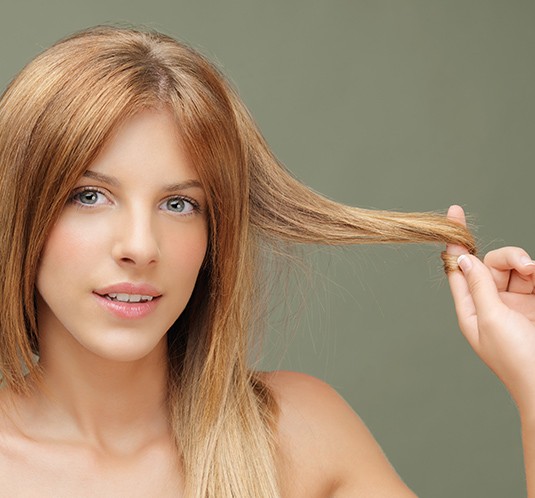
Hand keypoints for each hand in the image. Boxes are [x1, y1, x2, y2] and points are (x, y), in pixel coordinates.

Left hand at [446, 205, 534, 416]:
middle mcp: (490, 304)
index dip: (455, 242)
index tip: (454, 213)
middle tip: (527, 267)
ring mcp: (515, 305)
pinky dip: (533, 272)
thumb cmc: (516, 357)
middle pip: (489, 264)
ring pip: (513, 268)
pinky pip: (531, 278)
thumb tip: (462, 258)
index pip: (457, 269)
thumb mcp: (491, 318)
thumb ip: (479, 286)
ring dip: (523, 264)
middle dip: (507, 257)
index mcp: (470, 310)